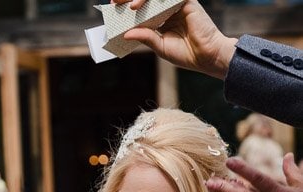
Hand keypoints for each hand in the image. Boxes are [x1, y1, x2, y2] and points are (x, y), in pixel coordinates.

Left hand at [115, 0, 237, 78]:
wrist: (206, 56)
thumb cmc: (186, 54)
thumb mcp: (160, 46)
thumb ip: (145, 37)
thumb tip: (126, 33)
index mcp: (161, 20)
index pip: (142, 9)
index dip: (128, 5)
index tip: (113, 6)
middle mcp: (168, 10)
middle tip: (115, 0)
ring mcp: (177, 4)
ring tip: (131, 7)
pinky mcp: (186, 1)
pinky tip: (142, 6)